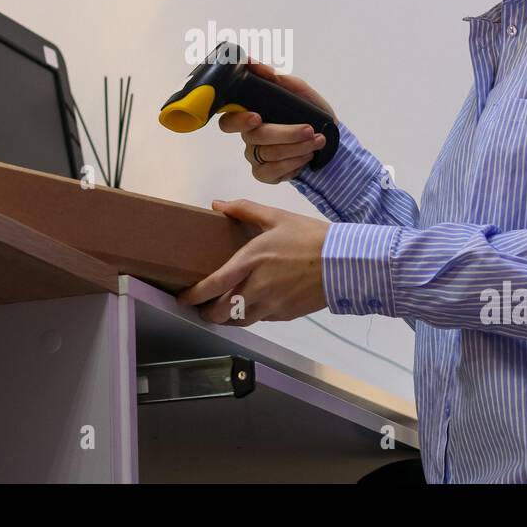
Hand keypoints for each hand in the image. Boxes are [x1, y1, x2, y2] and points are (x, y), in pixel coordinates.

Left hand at [177, 198, 329, 324]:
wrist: (344, 262)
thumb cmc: (309, 236)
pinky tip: (251, 305)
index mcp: (250, 261)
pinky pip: (259, 319)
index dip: (193, 296)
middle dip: (207, 312)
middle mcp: (256, 287)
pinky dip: (250, 315)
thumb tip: (218, 205)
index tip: (183, 298)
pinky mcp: (284, 315)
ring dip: (226, 318)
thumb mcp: (276, 217)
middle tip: (202, 306)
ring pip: (238, 321)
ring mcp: (271, 305)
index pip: (212, 285)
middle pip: (221, 312)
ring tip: (222, 309)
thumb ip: (244, 210)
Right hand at [218, 57, 338, 183]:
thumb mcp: (300, 92)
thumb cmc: (311, 114)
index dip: (238, 120)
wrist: (330, 140)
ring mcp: (255, 156)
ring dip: (298, 147)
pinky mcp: (265, 174)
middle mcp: (249, 136)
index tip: (257, 117)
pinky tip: (307, 156)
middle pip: (254, 137)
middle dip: (285, 134)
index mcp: (251, 115)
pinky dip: (294, 163)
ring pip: (268, 154)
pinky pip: (272, 172)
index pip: (229, 119)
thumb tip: (252, 62)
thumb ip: (278, 78)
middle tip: (308, 130)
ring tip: (317, 140)